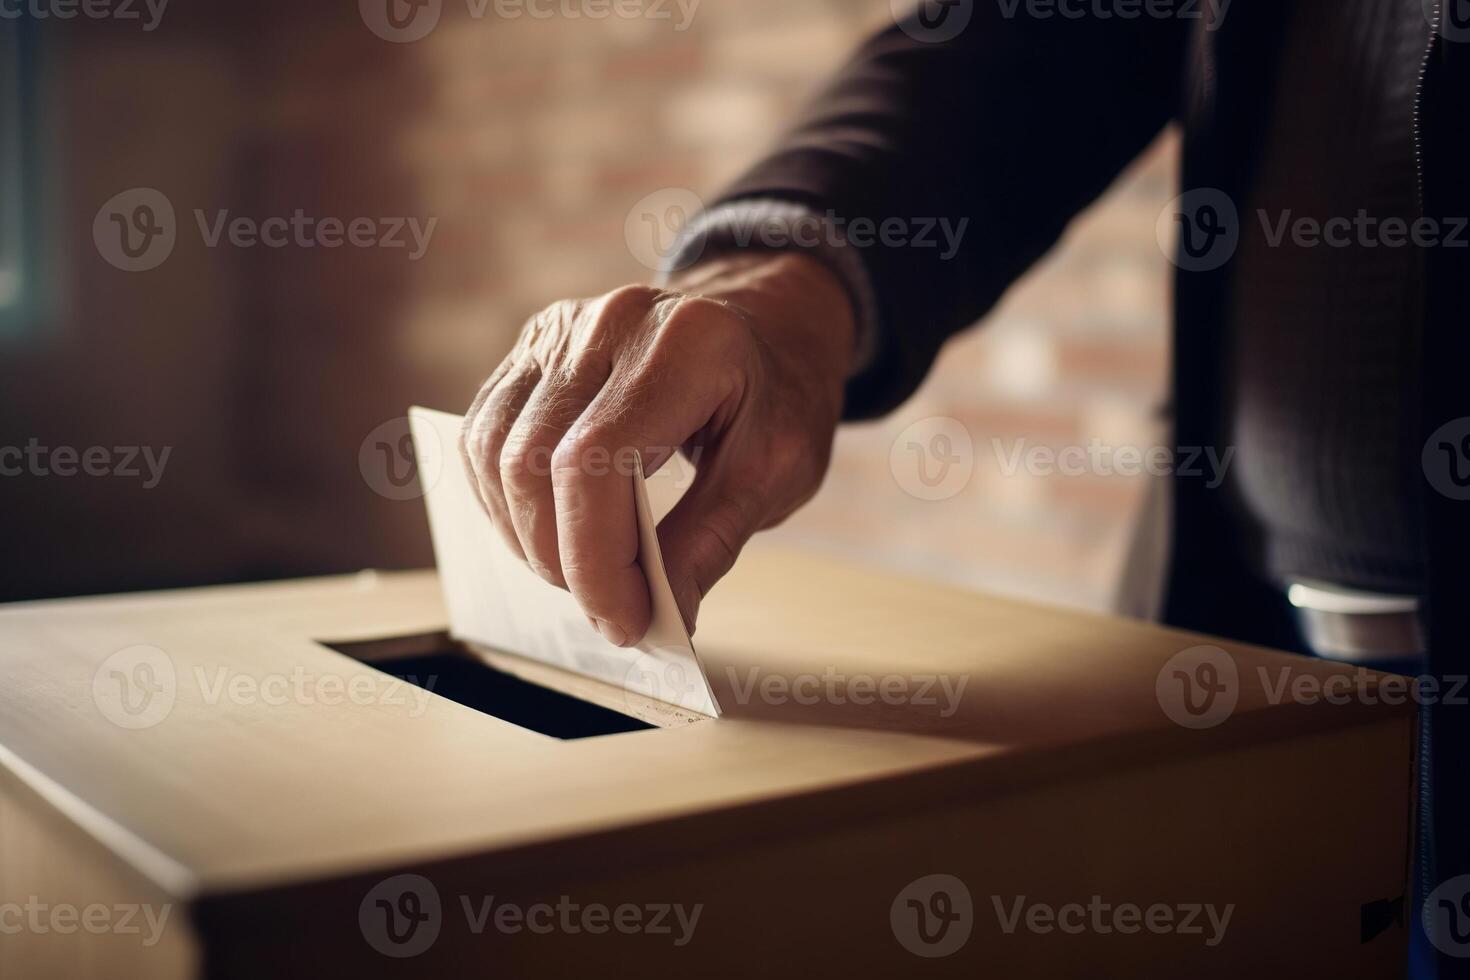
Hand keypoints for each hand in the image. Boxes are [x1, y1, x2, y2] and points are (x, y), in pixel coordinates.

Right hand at [459, 251, 854, 645]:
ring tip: (582, 575)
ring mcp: (563, 328)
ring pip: (494, 451)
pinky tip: (550, 535)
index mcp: (686, 344)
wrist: (771, 324)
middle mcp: (611, 323)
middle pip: (531, 462)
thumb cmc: (780, 394)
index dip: (594, 559)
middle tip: (610, 611)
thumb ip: (710, 542)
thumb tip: (656, 617)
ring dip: (525, 536)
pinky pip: (486, 434)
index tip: (625, 622)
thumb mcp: (777, 473)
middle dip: (559, 559)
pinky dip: (507, 501)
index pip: (593, 464)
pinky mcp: (535, 346)